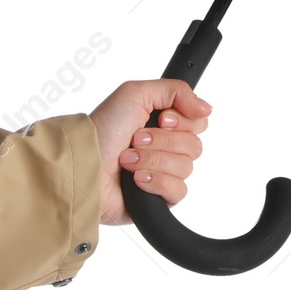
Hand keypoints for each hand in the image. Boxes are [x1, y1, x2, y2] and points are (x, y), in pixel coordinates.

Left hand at [89, 79, 210, 224]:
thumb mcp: (137, 93)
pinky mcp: (159, 199)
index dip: (183, 121)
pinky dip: (156, 182)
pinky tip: (137, 179)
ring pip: (186, 167)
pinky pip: (178, 191)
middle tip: (135, 139)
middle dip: (162, 141)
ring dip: (153, 160)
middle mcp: (166, 147)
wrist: (83, 167)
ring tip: (128, 161)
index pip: (198, 122)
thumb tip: (207, 108)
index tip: (161, 120)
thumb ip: (177, 90)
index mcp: (164, 123)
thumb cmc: (103, 129)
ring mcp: (163, 174)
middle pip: (195, 145)